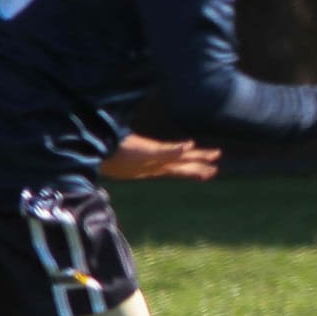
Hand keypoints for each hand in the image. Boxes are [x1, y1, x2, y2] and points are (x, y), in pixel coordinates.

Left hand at [99, 133, 221, 181]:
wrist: (100, 151)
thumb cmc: (123, 152)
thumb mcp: (147, 152)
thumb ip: (169, 151)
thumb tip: (190, 144)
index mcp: (163, 158)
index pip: (186, 159)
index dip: (200, 160)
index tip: (216, 158)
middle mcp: (159, 160)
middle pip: (183, 163)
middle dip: (198, 166)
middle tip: (214, 169)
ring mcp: (151, 162)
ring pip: (175, 165)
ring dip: (187, 167)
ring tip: (199, 170)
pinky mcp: (142, 165)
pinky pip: (162, 165)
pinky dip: (171, 164)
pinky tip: (174, 161)